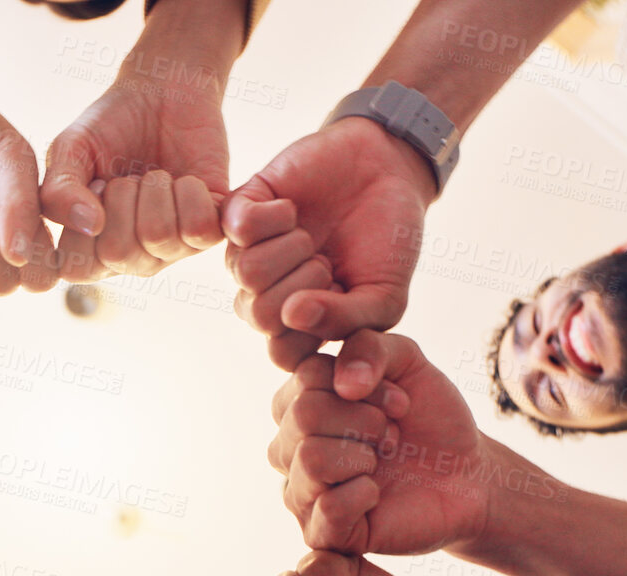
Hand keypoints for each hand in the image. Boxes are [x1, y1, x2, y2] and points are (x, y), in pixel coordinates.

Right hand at [43, 69, 228, 280]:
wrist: (163, 91)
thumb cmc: (109, 125)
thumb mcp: (70, 150)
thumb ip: (59, 190)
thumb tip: (90, 224)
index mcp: (92, 250)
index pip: (78, 266)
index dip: (83, 216)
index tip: (96, 183)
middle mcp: (132, 259)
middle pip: (119, 253)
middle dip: (121, 196)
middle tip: (128, 175)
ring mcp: (172, 249)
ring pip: (159, 237)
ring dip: (154, 188)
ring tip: (155, 174)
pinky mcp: (211, 230)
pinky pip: (199, 228)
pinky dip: (189, 191)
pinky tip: (184, 180)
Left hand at [224, 118, 436, 365]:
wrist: (387, 171)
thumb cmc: (387, 240)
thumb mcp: (385, 295)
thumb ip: (349, 321)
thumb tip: (293, 316)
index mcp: (298, 324)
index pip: (282, 353)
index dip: (314, 329)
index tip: (344, 297)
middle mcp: (266, 293)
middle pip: (260, 315)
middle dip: (306, 285)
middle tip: (328, 262)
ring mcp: (248, 253)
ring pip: (249, 273)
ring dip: (294, 249)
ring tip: (312, 236)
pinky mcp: (239, 210)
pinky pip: (241, 227)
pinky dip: (276, 216)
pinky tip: (291, 209)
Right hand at [271, 332, 496, 555]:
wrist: (468, 475)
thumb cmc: (430, 418)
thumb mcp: (407, 361)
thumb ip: (369, 345)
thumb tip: (345, 385)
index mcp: (299, 403)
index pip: (306, 378)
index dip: (364, 384)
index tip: (400, 401)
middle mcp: (290, 447)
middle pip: (302, 416)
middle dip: (366, 420)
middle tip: (394, 435)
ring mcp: (301, 491)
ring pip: (309, 459)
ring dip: (365, 455)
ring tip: (384, 463)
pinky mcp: (322, 533)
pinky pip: (327, 508)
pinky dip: (364, 494)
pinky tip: (377, 494)